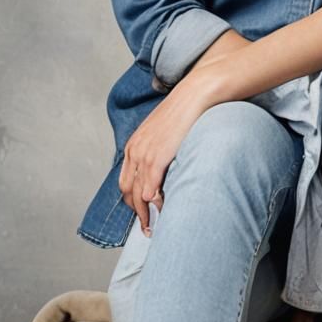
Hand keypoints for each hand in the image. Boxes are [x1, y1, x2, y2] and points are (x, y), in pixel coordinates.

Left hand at [118, 71, 215, 234]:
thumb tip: (167, 162)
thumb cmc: (186, 110)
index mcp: (134, 144)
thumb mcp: (166, 129)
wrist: (196, 94)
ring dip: (144, 214)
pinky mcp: (156, 158)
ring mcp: (144, 155)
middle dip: (136, 211)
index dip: (133, 199)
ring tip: (152, 227)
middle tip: (146, 226)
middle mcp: (134, 151)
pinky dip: (154, 203)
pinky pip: (149, 189)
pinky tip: (161, 210)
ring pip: (136, 194)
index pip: (126, 180)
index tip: (143, 211)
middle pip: (127, 191)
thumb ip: (160, 146)